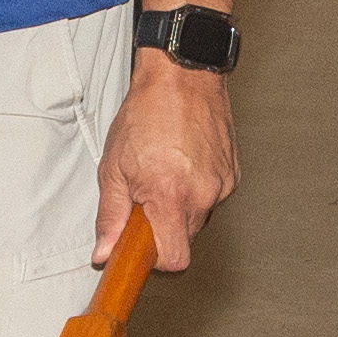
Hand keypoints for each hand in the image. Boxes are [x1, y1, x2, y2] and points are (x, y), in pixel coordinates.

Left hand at [100, 52, 237, 272]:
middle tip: (145, 198)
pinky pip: (212, 196)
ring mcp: (222, 184)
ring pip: (198, 217)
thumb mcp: (114, 167)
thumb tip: (104, 252)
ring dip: (180, 207)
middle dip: (164, 227)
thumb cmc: (147, 113)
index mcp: (171, 197)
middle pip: (185, 239)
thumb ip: (111, 216)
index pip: (175, 259)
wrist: (182, 76)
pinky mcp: (233, 173)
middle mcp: (203, 195)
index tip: (142, 249)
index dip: (157, 260)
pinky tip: (183, 162)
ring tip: (164, 172)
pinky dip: (196, 189)